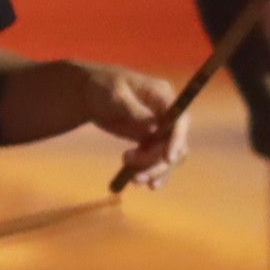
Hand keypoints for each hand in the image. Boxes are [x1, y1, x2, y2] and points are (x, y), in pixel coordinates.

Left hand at [60, 61, 185, 188]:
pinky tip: (139, 182)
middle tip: (137, 176)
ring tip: (133, 179)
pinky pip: (156, 160)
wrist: (90, 94)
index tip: (168, 158)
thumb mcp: (115, 94)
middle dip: (159, 162)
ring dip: (154, 170)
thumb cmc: (102, 86)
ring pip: (167, 156)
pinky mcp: (150, 140)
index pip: (180, 119)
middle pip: (176, 143)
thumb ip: (134, 110)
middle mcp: (167, 113)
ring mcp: (160, 128)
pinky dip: (150, 172)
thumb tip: (154, 127)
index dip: (178, 139)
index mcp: (163, 96)